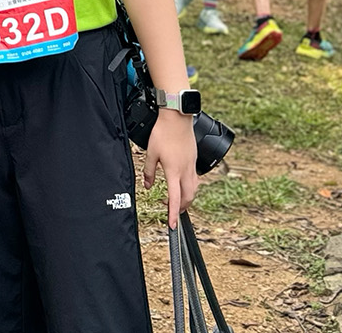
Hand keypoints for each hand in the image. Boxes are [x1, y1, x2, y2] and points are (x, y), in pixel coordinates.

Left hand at [143, 110, 198, 227]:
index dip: (173, 213)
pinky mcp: (194, 159)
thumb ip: (148, 172)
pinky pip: (194, 178)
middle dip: (182, 208)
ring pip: (193, 188)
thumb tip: (147, 185)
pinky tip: (183, 184)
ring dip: (187, 198)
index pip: (175, 198)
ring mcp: (192, 165)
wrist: (177, 118)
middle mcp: (186, 171)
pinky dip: (190, 187)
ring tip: (178, 202)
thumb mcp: (150, 154)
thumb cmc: (163, 133)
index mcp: (174, 171)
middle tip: (173, 214)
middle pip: (188, 197)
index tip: (172, 225)